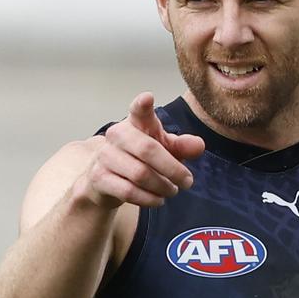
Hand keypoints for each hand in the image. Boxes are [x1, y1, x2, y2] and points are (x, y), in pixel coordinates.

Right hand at [83, 92, 204, 207]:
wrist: (106, 179)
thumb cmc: (140, 158)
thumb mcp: (164, 149)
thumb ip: (182, 146)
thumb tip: (199, 145)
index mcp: (136, 122)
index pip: (138, 110)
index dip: (142, 104)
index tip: (148, 98)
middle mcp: (117, 135)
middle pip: (148, 150)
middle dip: (173, 168)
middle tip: (187, 181)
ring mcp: (105, 155)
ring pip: (140, 174)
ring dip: (162, 186)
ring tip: (172, 190)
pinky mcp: (99, 177)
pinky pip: (129, 191)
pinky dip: (149, 199)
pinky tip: (158, 199)